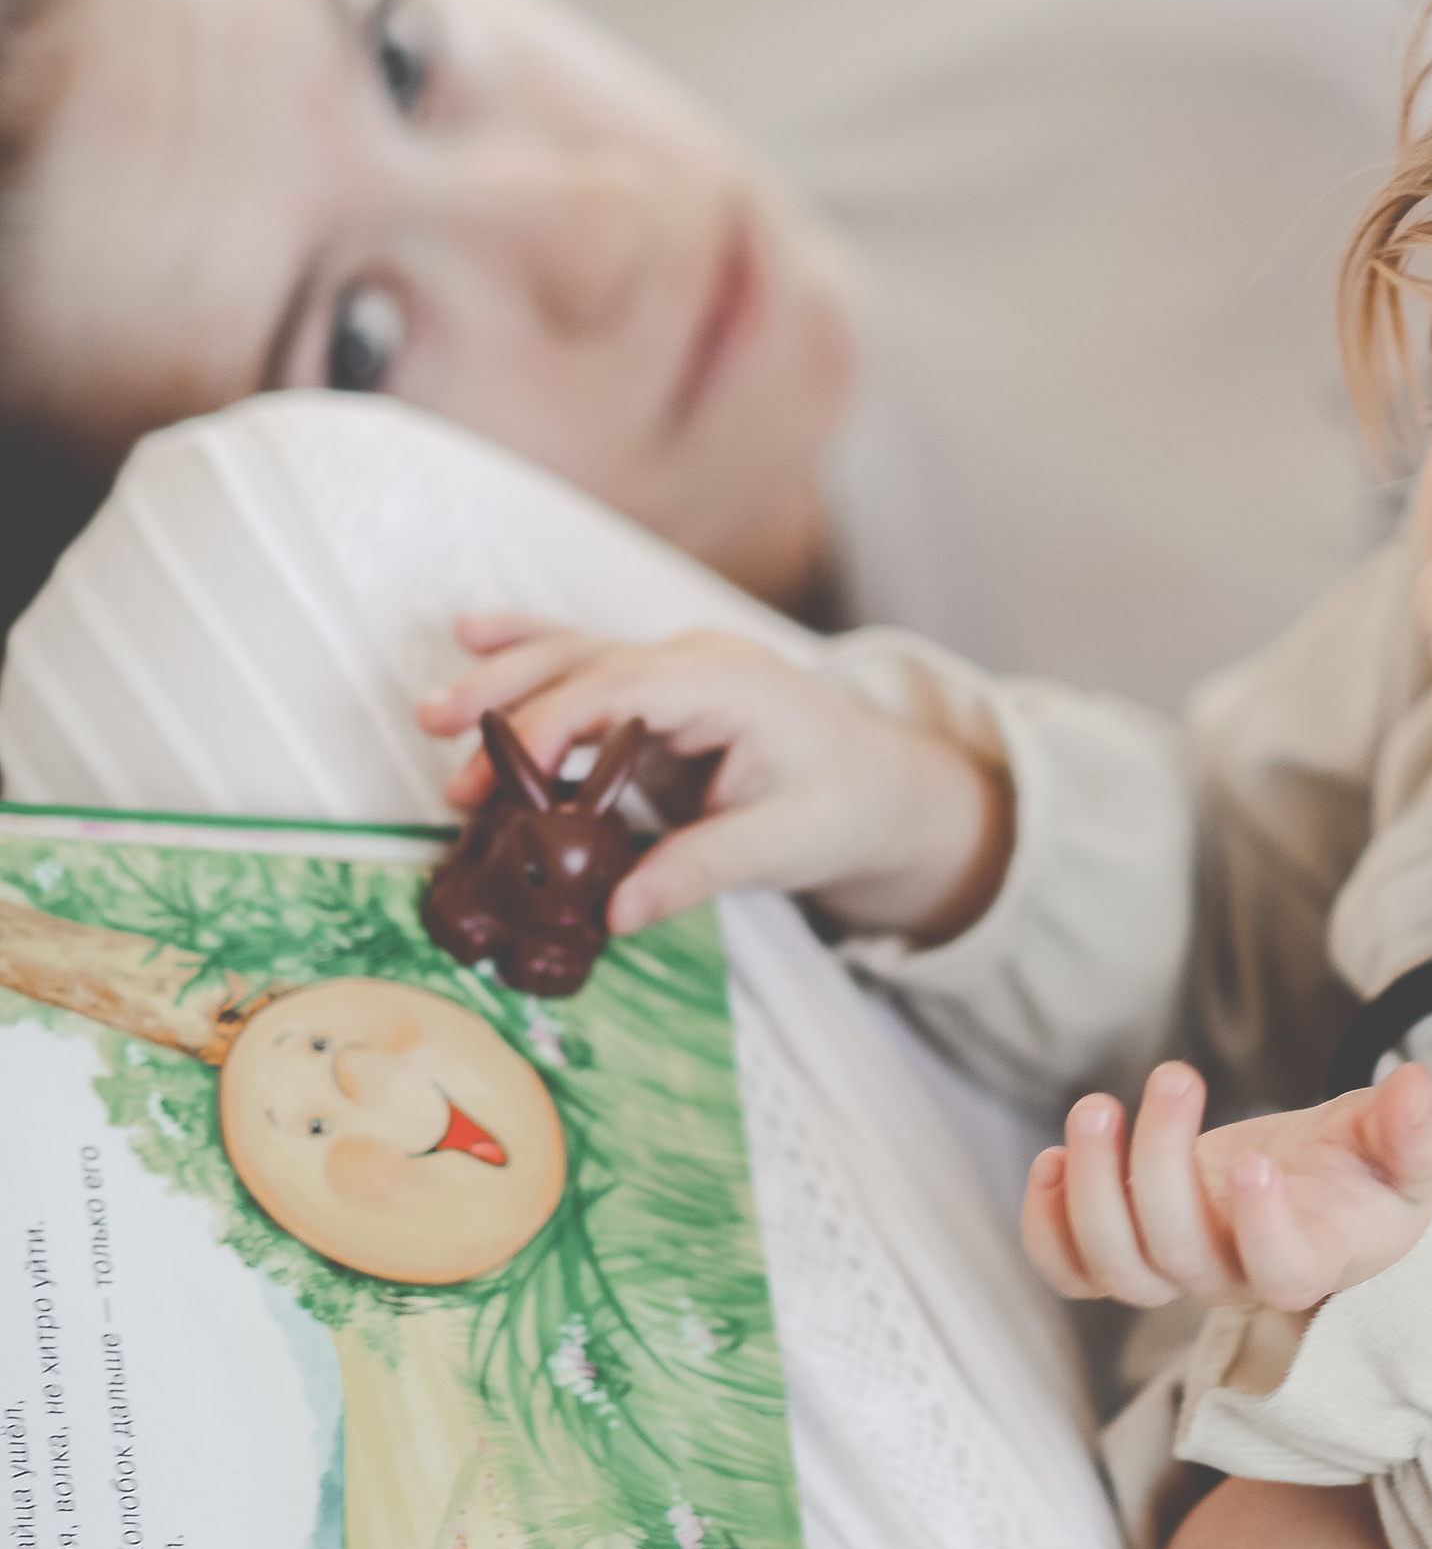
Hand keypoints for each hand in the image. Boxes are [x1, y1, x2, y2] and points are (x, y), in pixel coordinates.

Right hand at [417, 616, 1011, 943]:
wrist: (883, 789)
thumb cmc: (843, 807)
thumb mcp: (784, 847)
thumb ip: (698, 872)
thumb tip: (615, 914)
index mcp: (732, 685)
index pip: (625, 687)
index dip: (556, 722)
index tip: (506, 774)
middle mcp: (695, 662)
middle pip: (586, 661)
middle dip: (509, 695)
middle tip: (438, 730)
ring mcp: (673, 673)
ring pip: (575, 659)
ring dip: (504, 681)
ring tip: (433, 713)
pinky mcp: (655, 698)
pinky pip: (585, 669)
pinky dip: (530, 655)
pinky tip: (474, 634)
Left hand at [1022, 1056, 1431, 1316]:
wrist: (1323, 1193)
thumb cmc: (1369, 1172)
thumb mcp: (1408, 1147)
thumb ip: (1419, 1129)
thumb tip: (1420, 1090)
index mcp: (1313, 1257)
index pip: (1282, 1273)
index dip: (1261, 1229)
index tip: (1254, 1161)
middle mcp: (1237, 1276)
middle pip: (1181, 1256)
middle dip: (1162, 1166)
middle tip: (1177, 1074)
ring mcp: (1177, 1270)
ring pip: (1118, 1268)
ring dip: (1093, 1190)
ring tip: (1098, 1108)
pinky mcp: (1134, 1251)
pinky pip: (1074, 1272)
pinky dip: (1047, 1228)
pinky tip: (1050, 1158)